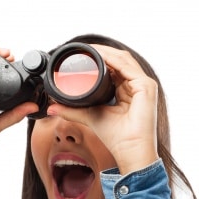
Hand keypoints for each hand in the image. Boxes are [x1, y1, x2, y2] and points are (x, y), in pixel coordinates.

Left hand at [45, 45, 158, 175]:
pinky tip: (100, 56)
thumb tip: (52, 107)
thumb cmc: (117, 138)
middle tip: (83, 48)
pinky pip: (127, 67)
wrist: (130, 150)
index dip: (100, 59)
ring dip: (106, 52)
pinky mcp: (146, 86)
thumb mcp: (90, 117)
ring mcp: (144, 85)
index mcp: (128, 91)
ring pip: (123, 60)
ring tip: (89, 49)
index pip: (115, 68)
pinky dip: (113, 59)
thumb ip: (73, 110)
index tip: (82, 55)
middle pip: (119, 60)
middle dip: (102, 52)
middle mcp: (138, 86)